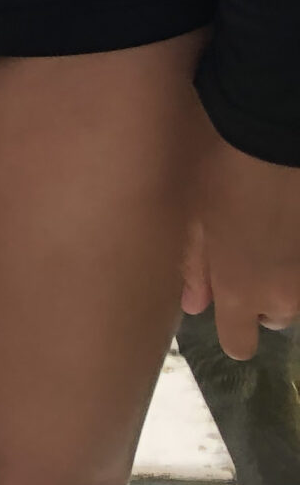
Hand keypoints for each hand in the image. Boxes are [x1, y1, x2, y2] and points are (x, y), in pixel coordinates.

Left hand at [184, 119, 299, 361]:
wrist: (273, 139)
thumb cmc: (221, 173)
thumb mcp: (197, 219)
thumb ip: (196, 268)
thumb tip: (194, 306)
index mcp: (241, 291)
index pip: (239, 345)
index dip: (233, 327)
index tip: (225, 302)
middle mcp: (283, 294)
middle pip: (275, 318)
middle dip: (263, 297)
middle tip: (247, 254)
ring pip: (297, 294)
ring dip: (286, 276)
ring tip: (269, 233)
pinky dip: (298, 254)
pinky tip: (287, 222)